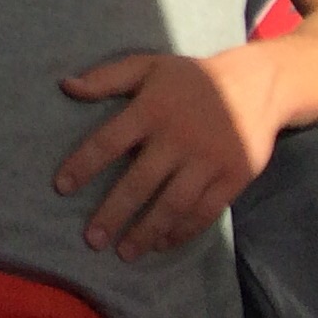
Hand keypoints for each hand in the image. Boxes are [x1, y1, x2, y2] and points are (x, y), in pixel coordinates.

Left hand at [57, 49, 279, 258]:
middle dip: (113, 213)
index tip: (61, 188)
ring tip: (125, 252)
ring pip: (172, 204)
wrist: (256, 84)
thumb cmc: (191, 78)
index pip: (107, 142)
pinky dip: (183, 231)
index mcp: (150, 110)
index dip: (83, 165)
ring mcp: (207, 161)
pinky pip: (205, 212)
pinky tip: (163, 243)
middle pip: (139, 182)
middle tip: (92, 239)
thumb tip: (65, 86)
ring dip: (147, 231)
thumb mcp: (147, 65)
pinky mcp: (233, 178)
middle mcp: (177, 139)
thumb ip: (105, 78)